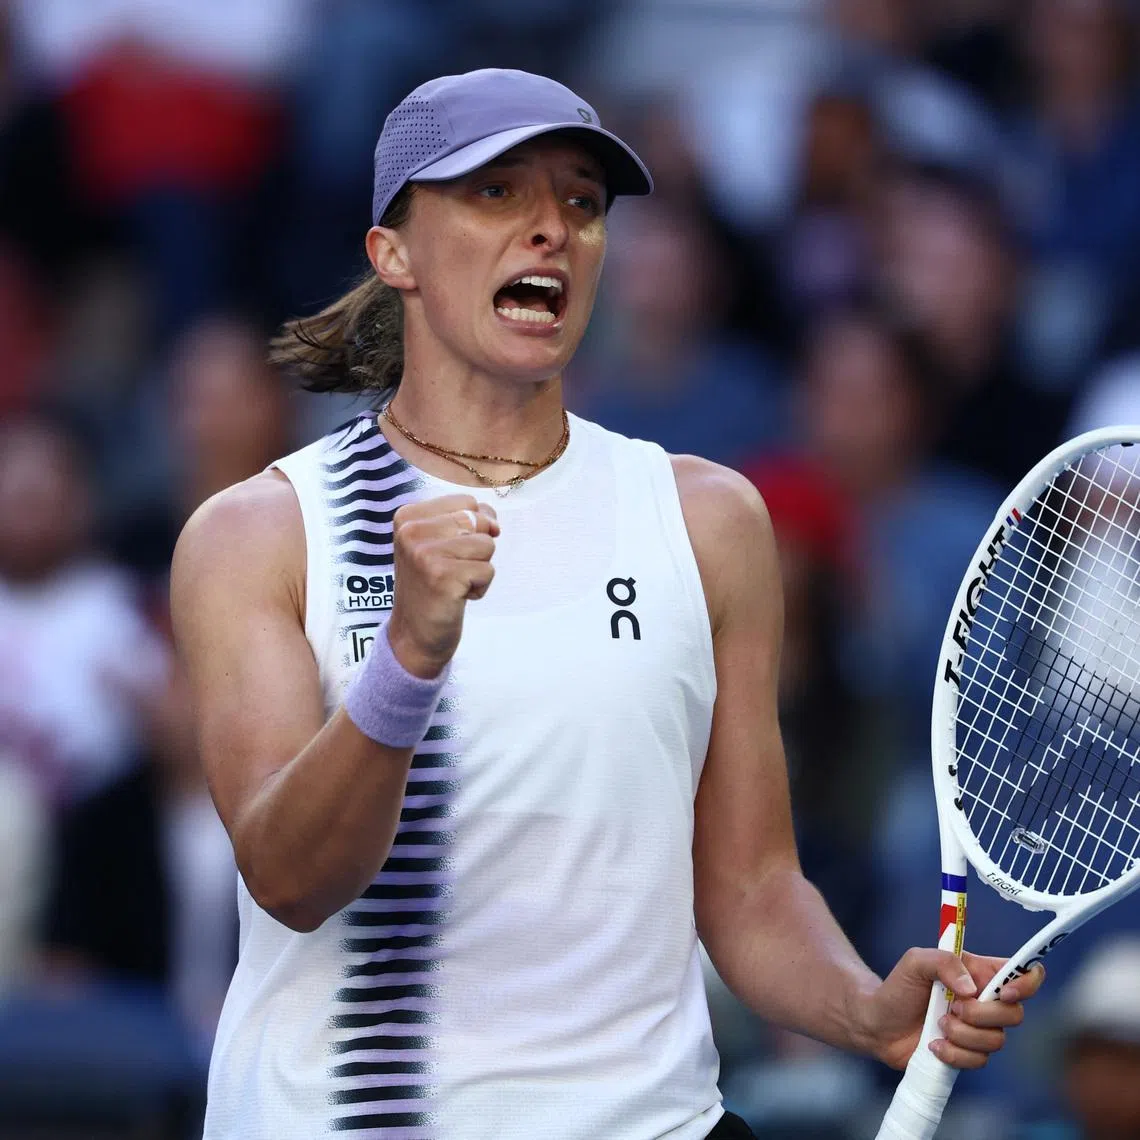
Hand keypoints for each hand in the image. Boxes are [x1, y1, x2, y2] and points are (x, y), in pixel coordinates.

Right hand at [386, 494, 498, 677]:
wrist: (414, 633)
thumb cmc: (432, 584)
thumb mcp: (439, 542)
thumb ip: (467, 520)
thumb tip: (494, 525)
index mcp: (408, 515)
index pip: (468, 502)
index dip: (474, 528)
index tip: (449, 551)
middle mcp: (411, 530)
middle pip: (479, 521)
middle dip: (476, 550)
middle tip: (450, 570)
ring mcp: (424, 554)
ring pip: (486, 545)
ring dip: (478, 569)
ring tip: (453, 583)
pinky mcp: (442, 577)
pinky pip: (488, 571)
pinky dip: (479, 588)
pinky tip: (456, 596)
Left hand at [857, 948, 1045, 1070]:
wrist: (879, 1023)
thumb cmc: (899, 987)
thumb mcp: (916, 962)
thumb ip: (944, 962)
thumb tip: (971, 988)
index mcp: (979, 974)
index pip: (1023, 974)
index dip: (1026, 983)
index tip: (1004, 992)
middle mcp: (985, 1002)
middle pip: (1014, 1014)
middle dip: (981, 1014)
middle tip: (951, 1007)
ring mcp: (979, 1031)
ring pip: (996, 1040)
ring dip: (962, 1034)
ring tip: (937, 1024)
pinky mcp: (969, 1055)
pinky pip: (979, 1061)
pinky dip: (953, 1053)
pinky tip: (933, 1044)